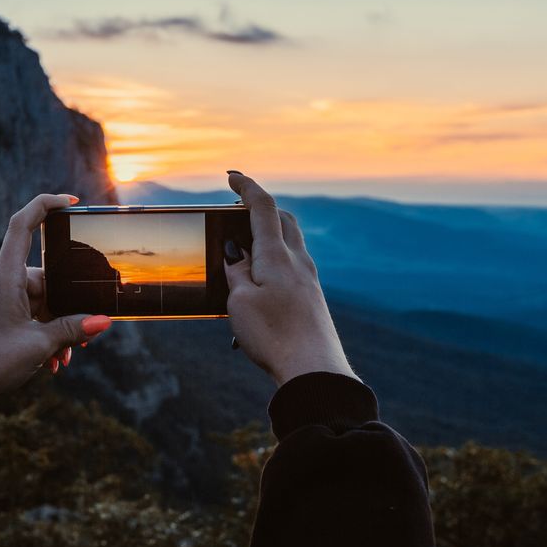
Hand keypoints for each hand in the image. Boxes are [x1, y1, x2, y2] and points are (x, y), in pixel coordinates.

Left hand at [0, 194, 112, 412]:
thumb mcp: (38, 346)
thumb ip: (73, 329)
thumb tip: (103, 320)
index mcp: (3, 277)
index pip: (23, 226)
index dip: (45, 206)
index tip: (70, 201)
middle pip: (43, 279)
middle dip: (65, 310)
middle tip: (82, 341)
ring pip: (35, 301)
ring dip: (53, 327)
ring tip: (61, 359)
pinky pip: (21, 312)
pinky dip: (37, 331)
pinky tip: (48, 360)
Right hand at [223, 172, 356, 386]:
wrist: (314, 370)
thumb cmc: (274, 335)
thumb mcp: (240, 301)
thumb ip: (237, 272)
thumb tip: (237, 253)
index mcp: (277, 255)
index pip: (263, 207)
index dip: (246, 187)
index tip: (232, 176)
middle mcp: (298, 261)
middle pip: (283, 220)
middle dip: (261, 209)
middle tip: (237, 211)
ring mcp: (308, 280)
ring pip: (290, 243)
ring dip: (268, 236)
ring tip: (243, 252)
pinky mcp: (312, 299)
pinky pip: (292, 267)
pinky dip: (274, 262)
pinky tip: (259, 283)